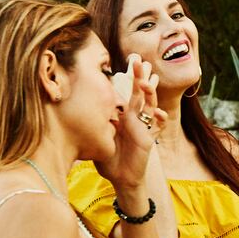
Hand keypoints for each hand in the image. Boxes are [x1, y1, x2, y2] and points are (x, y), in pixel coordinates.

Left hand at [101, 56, 162, 192]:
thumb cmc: (106, 157)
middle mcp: (134, 117)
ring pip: (150, 104)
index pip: (127, 90)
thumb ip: (92, 122)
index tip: (129, 60)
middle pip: (139, 92)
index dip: (129, 76)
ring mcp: (143, 126)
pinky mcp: (148, 138)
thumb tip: (78, 106)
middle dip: (139, 76)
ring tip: (147, 82)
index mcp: (122, 114)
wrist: (119, 177)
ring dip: (150, 92)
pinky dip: (160, 119)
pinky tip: (159, 113)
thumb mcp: (96, 135)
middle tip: (139, 60)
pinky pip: (157, 126)